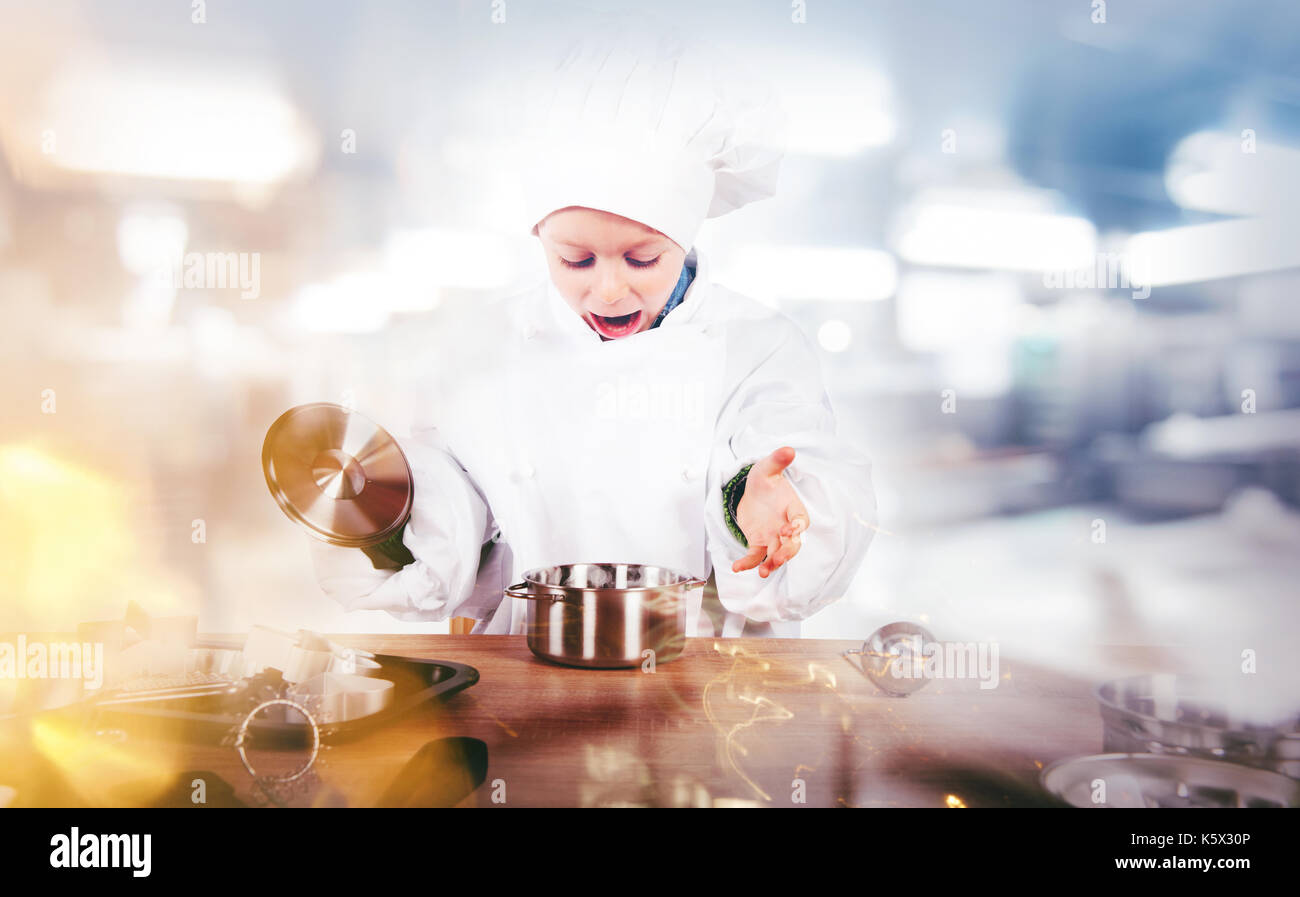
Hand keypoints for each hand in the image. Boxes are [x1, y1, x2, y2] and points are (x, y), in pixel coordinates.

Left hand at [732, 446, 809, 577]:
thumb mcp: (767, 468)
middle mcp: (786, 526)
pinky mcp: (758, 544)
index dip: (797, 527)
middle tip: (779, 560)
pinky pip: (755, 556)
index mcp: (793, 509)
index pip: (801, 520)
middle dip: (787, 553)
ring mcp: (773, 537)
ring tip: (763, 572)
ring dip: (772, 564)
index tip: (790, 530)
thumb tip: (788, 449)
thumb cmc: (765, 480)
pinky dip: (747, 563)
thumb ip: (777, 460)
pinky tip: (737, 567)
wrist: (752, 492)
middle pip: (793, 544)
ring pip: (777, 555)